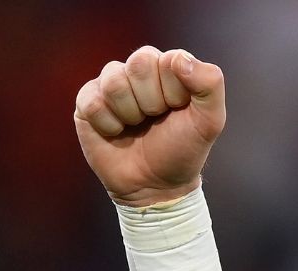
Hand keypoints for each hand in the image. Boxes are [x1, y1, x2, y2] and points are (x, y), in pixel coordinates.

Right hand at [73, 46, 225, 206]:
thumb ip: (210, 84)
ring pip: (114, 83)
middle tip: (156, 119)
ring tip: (136, 126)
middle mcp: (138, 69)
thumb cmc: (182, 150)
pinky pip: (93, 102)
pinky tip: (117, 132)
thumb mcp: (209, 121)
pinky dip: (109, 126)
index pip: (168, 60)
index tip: (178, 110)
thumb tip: (179, 58)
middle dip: (152, 102)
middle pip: (139, 64)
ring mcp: (110, 83)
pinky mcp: (88, 100)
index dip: (175, 92)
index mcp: (169, 67)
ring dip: (130, 114)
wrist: (156, 185)